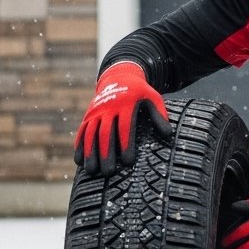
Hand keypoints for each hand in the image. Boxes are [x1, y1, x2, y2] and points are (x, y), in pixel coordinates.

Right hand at [74, 61, 171, 176]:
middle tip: (109, 172)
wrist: (119, 76)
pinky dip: (79, 146)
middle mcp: (108, 108)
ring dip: (90, 153)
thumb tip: (168, 134)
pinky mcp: (88, 115)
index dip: (126, 144)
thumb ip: (159, 115)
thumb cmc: (140, 92)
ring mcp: (96, 111)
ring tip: (92, 171)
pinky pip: (82, 131)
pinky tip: (79, 161)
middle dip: (106, 153)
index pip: (125, 127)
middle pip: (105, 133)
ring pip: (91, 134)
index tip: (128, 162)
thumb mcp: (153, 98)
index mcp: (125, 104)